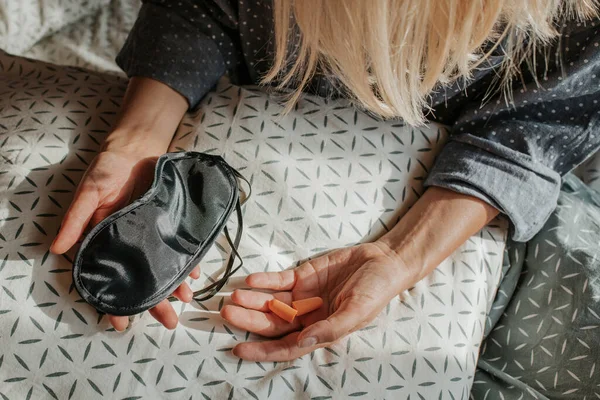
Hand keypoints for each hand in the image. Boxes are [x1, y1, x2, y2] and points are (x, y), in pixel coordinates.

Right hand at [50, 147, 197, 330]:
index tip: (120, 324)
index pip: (108, 277)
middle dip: (154, 302)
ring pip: (162, 267)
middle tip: (168, 321)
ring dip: (175, 285)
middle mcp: (129, 243)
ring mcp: (151, 235)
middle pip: (141, 278)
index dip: (113, 301)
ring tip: (186, 301)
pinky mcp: (168, 225)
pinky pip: (178, 247)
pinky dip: (188, 261)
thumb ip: (77, 220)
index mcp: (105, 240)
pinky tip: (196, 274)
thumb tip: (58, 249)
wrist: (137, 148)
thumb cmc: (108, 170)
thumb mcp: (89, 193)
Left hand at [220, 242, 417, 360]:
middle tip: (228, 313)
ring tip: (234, 296)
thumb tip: (303, 342)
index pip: (285, 346)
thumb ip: (331, 328)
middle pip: (272, 322)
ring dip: (252, 300)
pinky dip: (265, 280)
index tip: (238, 349)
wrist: (382, 261)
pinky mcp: (303, 275)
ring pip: (271, 301)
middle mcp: (307, 316)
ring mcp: (303, 295)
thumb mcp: (358, 312)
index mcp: (320, 331)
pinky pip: (279, 280)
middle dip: (249, 320)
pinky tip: (251, 280)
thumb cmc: (376, 290)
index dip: (262, 350)